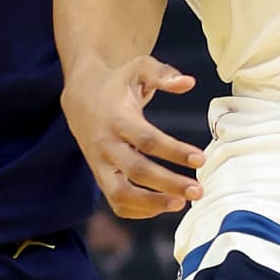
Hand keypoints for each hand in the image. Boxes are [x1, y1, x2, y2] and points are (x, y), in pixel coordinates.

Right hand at [62, 54, 202, 216]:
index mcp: (117, 119)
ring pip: (121, 194)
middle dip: (169, 184)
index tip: (200, 159)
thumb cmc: (117, 84)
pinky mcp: (100, 177)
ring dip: (152, 204)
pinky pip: (116, 203)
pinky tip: (165, 206)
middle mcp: (106, 145)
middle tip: (198, 191)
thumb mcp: (137, 68)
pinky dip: (139, 211)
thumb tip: (188, 82)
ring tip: (181, 204)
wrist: (80, 97)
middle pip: (136, 172)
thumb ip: (162, 74)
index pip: (147, 140)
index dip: (174, 151)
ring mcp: (100, 165)